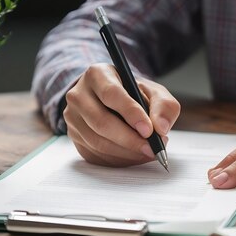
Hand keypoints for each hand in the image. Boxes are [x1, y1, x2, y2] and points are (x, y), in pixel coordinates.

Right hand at [64, 63, 180, 166]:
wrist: (113, 101)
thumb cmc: (133, 94)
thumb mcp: (153, 92)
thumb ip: (163, 106)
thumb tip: (160, 128)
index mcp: (97, 74)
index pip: (111, 94)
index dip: (131, 113)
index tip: (149, 130)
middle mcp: (79, 94)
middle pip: (101, 122)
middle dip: (130, 140)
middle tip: (151, 148)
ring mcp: (72, 117)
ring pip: (97, 142)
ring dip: (126, 153)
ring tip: (147, 152)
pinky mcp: (74, 137)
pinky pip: (94, 154)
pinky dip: (118, 160)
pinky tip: (134, 156)